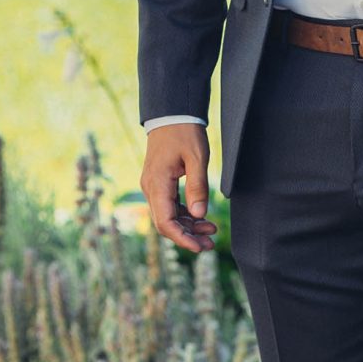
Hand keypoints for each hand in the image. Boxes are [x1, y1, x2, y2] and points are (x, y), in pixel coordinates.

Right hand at [142, 123, 216, 253]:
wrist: (171, 114)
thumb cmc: (184, 132)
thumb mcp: (197, 158)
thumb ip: (198, 186)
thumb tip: (199, 215)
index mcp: (157, 183)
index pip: (165, 222)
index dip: (182, 238)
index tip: (200, 247)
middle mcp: (150, 188)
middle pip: (165, 223)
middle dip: (187, 237)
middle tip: (210, 245)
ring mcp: (153, 185)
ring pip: (168, 216)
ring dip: (187, 227)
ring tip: (211, 231)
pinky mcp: (159, 183)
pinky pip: (169, 206)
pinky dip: (185, 215)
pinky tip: (201, 217)